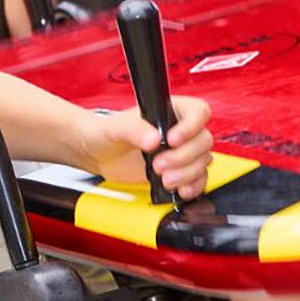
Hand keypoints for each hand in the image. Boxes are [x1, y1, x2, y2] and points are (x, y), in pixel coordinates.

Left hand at [78, 96, 212, 199]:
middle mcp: (179, 130)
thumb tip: (153, 139)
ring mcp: (181, 151)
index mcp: (168, 110)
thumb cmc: (105, 133)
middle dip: (183, 157)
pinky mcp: (179, 171)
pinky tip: (178, 190)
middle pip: (203, 141)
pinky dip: (192, 186)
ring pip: (203, 161)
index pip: (198, 111)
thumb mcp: (115, 128)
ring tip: (164, 179)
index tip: (171, 140)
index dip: (191, 126)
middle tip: (158, 164)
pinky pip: (199, 179)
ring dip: (187, 174)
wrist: (96, 154)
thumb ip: (133, 129)